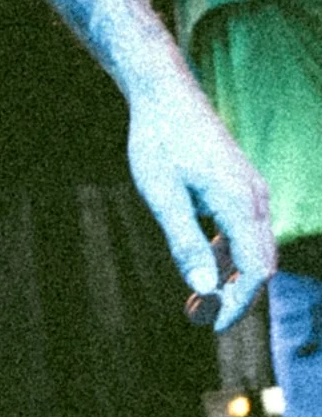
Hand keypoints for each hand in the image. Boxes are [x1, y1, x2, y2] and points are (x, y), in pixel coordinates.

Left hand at [126, 76, 275, 332]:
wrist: (164, 91)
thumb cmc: (158, 139)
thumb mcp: (161, 194)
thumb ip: (185, 243)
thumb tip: (205, 291)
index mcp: (240, 202)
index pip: (255, 270)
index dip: (237, 303)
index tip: (211, 325)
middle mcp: (256, 197)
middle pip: (260, 262)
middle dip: (234, 294)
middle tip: (200, 317)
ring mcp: (252, 188)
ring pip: (253, 247)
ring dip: (231, 274)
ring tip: (198, 297)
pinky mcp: (242, 183)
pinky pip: (245, 229)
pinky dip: (229, 251)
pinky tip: (204, 259)